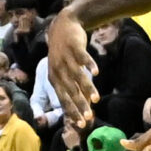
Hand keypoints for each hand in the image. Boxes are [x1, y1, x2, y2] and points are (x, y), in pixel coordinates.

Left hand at [45, 12, 95, 126]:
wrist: (63, 25)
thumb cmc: (64, 54)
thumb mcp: (63, 71)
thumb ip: (71, 87)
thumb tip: (83, 106)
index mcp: (54, 78)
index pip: (63, 98)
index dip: (72, 111)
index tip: (81, 124)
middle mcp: (58, 69)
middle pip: (70, 90)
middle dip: (80, 105)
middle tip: (89, 117)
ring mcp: (65, 57)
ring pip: (77, 76)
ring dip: (87, 88)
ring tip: (97, 99)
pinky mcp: (74, 47)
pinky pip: (82, 57)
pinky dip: (89, 64)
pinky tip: (97, 72)